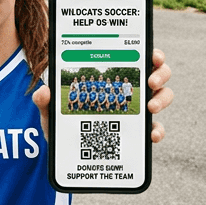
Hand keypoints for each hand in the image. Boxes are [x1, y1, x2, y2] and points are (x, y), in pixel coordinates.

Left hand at [35, 48, 172, 142]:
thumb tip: (44, 91)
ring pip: (162, 97)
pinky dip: (157, 131)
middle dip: (160, 74)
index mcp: (109, 78)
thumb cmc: (61, 123)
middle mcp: (127, 90)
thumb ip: (45, 101)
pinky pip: (155, 128)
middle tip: (150, 82)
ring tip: (151, 108)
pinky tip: (152, 135)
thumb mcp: (51, 111)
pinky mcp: (138, 131)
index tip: (152, 56)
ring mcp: (135, 110)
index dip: (150, 54)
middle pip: (156, 74)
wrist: (65, 150)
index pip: (135, 59)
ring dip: (162, 99)